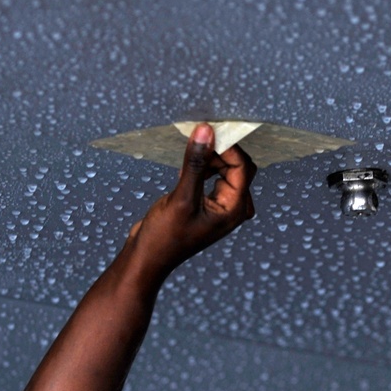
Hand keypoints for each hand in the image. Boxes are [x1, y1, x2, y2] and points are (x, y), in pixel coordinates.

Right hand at [124, 123, 256, 273]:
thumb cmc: (165, 238)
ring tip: (188, 159)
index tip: (208, 132)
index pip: (242, 167)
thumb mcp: (181, 198)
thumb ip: (195, 164)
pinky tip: (185, 172)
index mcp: (234, 209)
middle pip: (237, 167)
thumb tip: (205, 132)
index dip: (227, 147)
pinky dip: (202, 169)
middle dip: (220, 152)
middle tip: (197, 141)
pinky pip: (213, 177)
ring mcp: (221, 206)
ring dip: (210, 160)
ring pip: (225, 170)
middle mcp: (232, 208)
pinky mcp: (207, 204)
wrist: (147, 258)